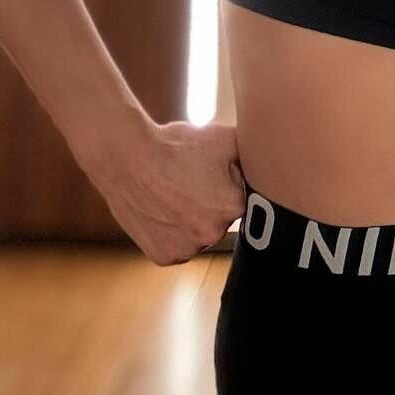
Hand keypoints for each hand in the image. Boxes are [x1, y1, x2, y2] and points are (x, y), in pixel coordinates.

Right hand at [86, 117, 246, 266]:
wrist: (127, 157)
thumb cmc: (175, 145)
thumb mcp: (224, 137)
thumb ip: (252, 154)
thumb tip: (268, 161)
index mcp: (234, 206)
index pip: (241, 200)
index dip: (226, 184)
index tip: (208, 175)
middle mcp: (213, 233)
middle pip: (219, 220)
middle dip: (210, 205)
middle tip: (188, 184)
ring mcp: (187, 248)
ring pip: (198, 236)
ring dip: (191, 222)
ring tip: (172, 195)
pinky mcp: (164, 256)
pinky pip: (176, 247)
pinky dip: (171, 234)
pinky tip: (162, 211)